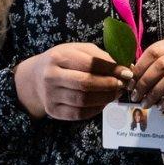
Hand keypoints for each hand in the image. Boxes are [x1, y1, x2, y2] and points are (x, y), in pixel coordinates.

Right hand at [14, 43, 130, 120]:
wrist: (35, 78)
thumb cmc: (63, 61)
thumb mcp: (78, 50)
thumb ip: (100, 56)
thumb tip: (125, 68)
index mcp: (58, 56)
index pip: (90, 63)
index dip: (111, 69)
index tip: (127, 72)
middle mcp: (51, 76)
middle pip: (86, 84)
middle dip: (109, 85)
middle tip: (123, 85)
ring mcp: (50, 95)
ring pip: (83, 101)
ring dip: (105, 98)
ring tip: (116, 93)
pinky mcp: (53, 111)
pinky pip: (79, 114)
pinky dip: (96, 109)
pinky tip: (104, 102)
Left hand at [131, 37, 163, 118]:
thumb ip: (156, 68)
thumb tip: (130, 75)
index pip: (154, 50)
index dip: (139, 67)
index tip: (130, 82)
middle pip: (162, 64)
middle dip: (145, 82)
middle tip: (136, 96)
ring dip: (155, 93)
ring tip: (146, 103)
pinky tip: (162, 106)